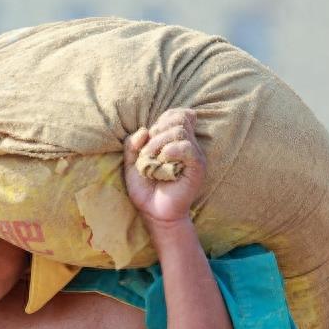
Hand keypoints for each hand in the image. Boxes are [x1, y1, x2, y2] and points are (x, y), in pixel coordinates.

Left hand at [123, 108, 206, 226]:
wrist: (154, 213)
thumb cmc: (145, 190)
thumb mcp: (132, 164)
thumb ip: (132, 145)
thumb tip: (143, 130)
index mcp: (175, 141)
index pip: (176, 115)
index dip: (161, 120)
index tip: (148, 139)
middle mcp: (187, 145)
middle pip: (178, 119)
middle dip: (157, 131)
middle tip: (147, 152)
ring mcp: (194, 156)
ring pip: (179, 132)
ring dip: (158, 143)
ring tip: (150, 160)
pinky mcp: (197, 167)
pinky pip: (187, 148)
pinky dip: (172, 150)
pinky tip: (162, 160)